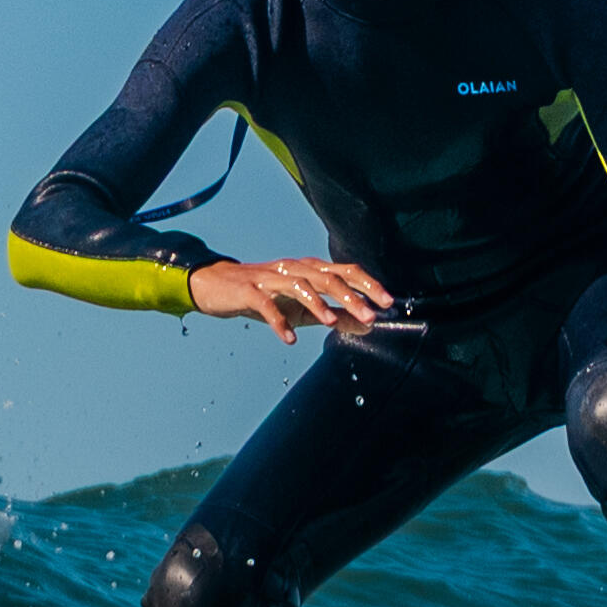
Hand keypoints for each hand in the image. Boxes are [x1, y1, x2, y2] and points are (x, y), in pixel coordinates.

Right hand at [187, 253, 407, 342]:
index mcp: (310, 270)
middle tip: (370, 315)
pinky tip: (289, 338)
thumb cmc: (266, 295)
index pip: (346, 271)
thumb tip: (368, 325)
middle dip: (351, 295)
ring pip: (299, 284)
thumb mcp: (304, 308)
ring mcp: (271, 277)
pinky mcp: (249, 290)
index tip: (388, 303)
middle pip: (327, 276)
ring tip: (330, 322)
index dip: (368, 285)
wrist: (217, 287)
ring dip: (317, 302)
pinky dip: (278, 320)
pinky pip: (265, 304)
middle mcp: (294, 268)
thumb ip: (337, 315)